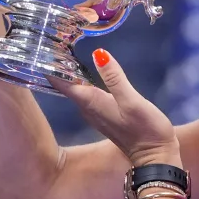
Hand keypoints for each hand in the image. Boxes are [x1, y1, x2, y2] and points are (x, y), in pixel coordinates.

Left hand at [54, 49, 179, 167]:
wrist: (155, 157)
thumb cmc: (144, 128)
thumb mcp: (132, 101)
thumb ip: (115, 78)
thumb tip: (98, 54)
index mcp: (90, 102)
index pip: (62, 82)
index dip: (51, 65)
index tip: (44, 47)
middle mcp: (87, 108)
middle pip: (66, 84)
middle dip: (59, 65)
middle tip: (55, 41)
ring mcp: (95, 113)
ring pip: (77, 89)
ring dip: (71, 73)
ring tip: (67, 51)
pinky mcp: (104, 115)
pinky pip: (87, 94)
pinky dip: (84, 81)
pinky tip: (87, 71)